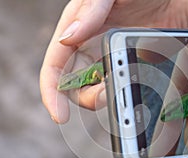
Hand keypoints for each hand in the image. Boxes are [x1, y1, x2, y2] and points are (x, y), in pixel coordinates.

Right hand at [40, 0, 187, 123]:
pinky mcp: (130, 62)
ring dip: (108, 96)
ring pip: (98, 88)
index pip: (56, 64)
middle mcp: (91, 44)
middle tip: (111, 96)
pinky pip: (120, 84)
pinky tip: (134, 88)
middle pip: (76, 84)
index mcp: (79, 27)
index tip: (61, 116)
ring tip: (126, 90)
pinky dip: (123, 92)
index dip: (53, 92)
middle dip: (89, 98)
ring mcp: (111, 55)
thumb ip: (90, 10)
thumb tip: (67, 38)